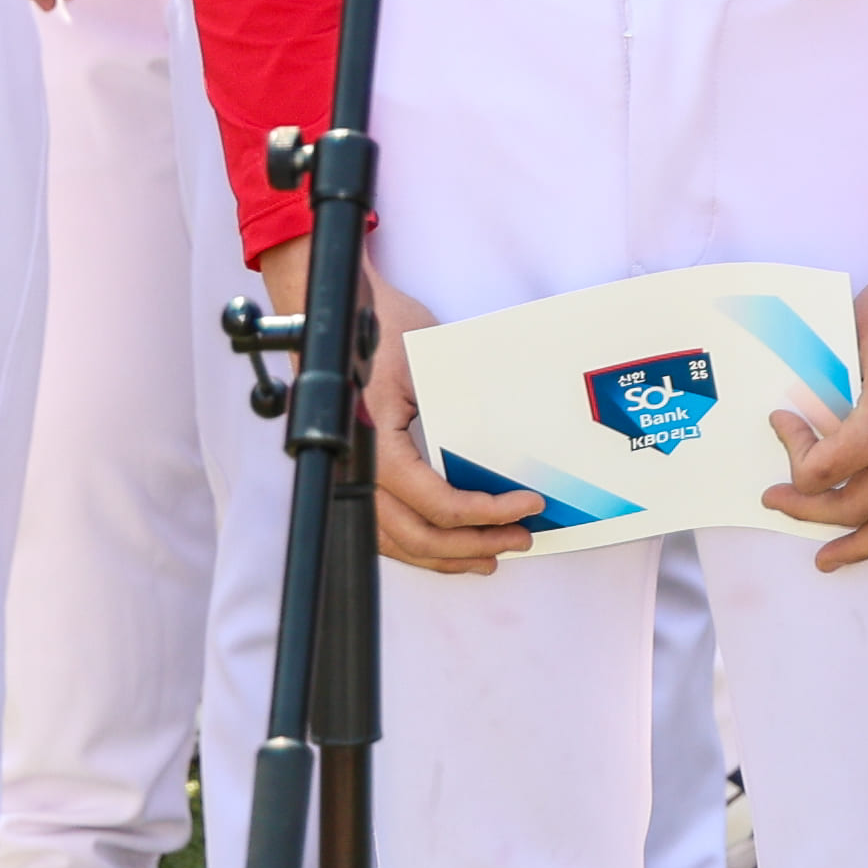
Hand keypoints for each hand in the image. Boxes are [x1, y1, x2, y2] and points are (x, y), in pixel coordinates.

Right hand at [282, 246, 543, 570]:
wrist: (342, 310)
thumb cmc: (382, 326)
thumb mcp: (430, 361)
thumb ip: (459, 408)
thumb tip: (509, 448)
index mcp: (375, 440)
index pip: (433, 500)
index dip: (483, 513)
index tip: (525, 505)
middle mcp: (356, 466)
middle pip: (414, 534)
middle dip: (470, 545)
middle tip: (518, 538)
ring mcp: (349, 473)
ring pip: (394, 540)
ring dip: (443, 554)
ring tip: (487, 556)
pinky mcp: (353, 471)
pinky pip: (381, 525)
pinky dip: (416, 541)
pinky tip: (445, 546)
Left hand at [761, 267, 867, 567]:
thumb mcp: (850, 336)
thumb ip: (826, 379)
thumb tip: (799, 397)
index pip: (821, 471)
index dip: (792, 453)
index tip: (784, 424)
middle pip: (853, 508)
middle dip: (808, 511)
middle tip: (782, 502)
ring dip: (862, 547)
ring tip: (833, 559)